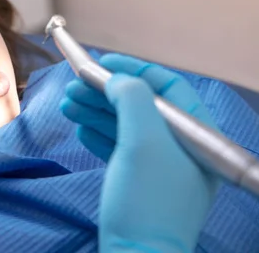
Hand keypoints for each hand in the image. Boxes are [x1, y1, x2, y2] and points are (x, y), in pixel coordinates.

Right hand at [60, 54, 219, 251]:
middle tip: (74, 84)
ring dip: (96, 110)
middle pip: (141, 105)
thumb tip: (119, 78)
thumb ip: (133, 99)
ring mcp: (159, 167)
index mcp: (195, 134)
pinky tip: (80, 127)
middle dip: (105, 91)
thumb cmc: (147, 199)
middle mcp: (180, 147)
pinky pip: (118, 148)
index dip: (134, 69)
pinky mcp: (138, 182)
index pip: (168, 87)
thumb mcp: (143, 141)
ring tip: (68, 103)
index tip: (101, 63)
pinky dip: (98, 134)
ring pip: (125, 126)